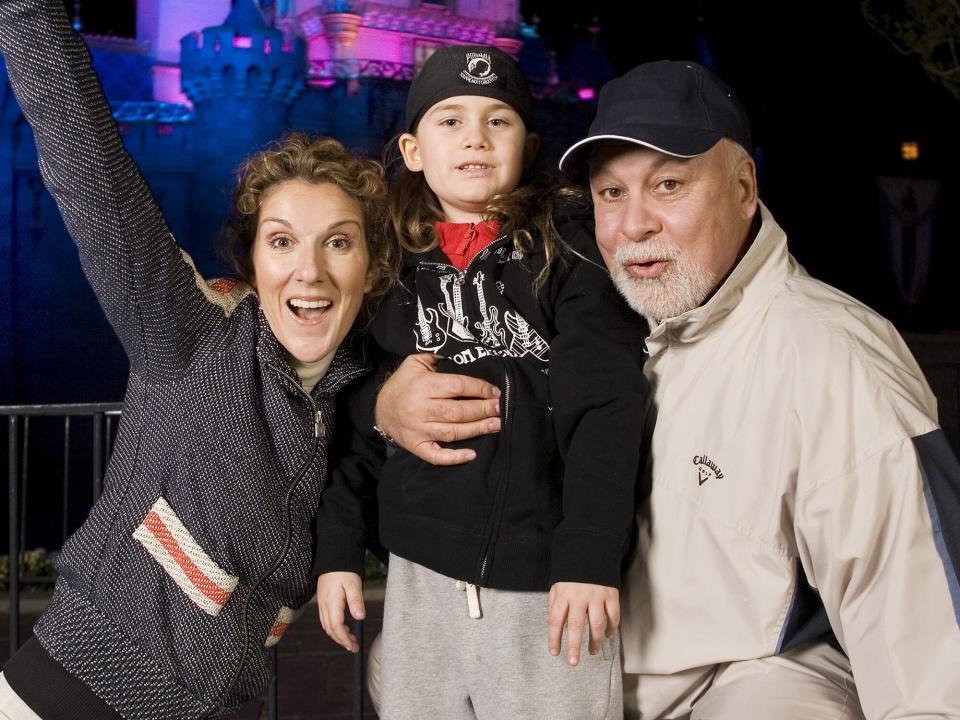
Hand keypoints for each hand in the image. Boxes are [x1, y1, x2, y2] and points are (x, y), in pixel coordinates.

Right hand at [316, 572, 364, 652]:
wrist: (333, 556)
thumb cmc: (344, 569)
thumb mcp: (354, 584)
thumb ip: (356, 601)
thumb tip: (360, 618)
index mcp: (331, 602)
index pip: (336, 627)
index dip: (344, 639)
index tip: (353, 646)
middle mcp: (324, 605)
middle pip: (330, 629)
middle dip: (341, 640)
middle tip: (353, 646)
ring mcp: (321, 603)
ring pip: (326, 625)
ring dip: (337, 635)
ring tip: (349, 639)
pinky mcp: (322, 600)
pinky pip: (325, 619)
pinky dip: (333, 627)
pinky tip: (342, 627)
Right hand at [375, 353, 500, 465]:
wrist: (380, 409)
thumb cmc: (403, 383)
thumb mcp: (415, 362)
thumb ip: (437, 354)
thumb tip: (462, 349)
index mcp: (422, 385)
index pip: (456, 386)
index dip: (478, 388)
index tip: (495, 391)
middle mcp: (419, 408)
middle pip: (457, 411)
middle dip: (482, 409)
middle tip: (501, 408)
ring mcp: (417, 429)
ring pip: (452, 432)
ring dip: (477, 429)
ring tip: (496, 425)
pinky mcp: (416, 446)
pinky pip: (436, 456)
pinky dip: (454, 458)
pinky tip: (472, 454)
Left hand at [547, 582, 619, 666]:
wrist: (589, 551)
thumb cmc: (571, 575)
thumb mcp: (557, 587)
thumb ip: (555, 606)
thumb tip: (554, 628)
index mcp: (563, 594)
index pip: (555, 620)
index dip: (554, 638)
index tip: (555, 652)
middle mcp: (579, 596)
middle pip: (576, 626)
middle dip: (574, 646)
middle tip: (573, 662)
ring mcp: (596, 595)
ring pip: (597, 624)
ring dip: (595, 641)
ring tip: (592, 651)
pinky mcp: (611, 594)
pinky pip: (613, 615)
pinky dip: (612, 628)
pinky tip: (607, 635)